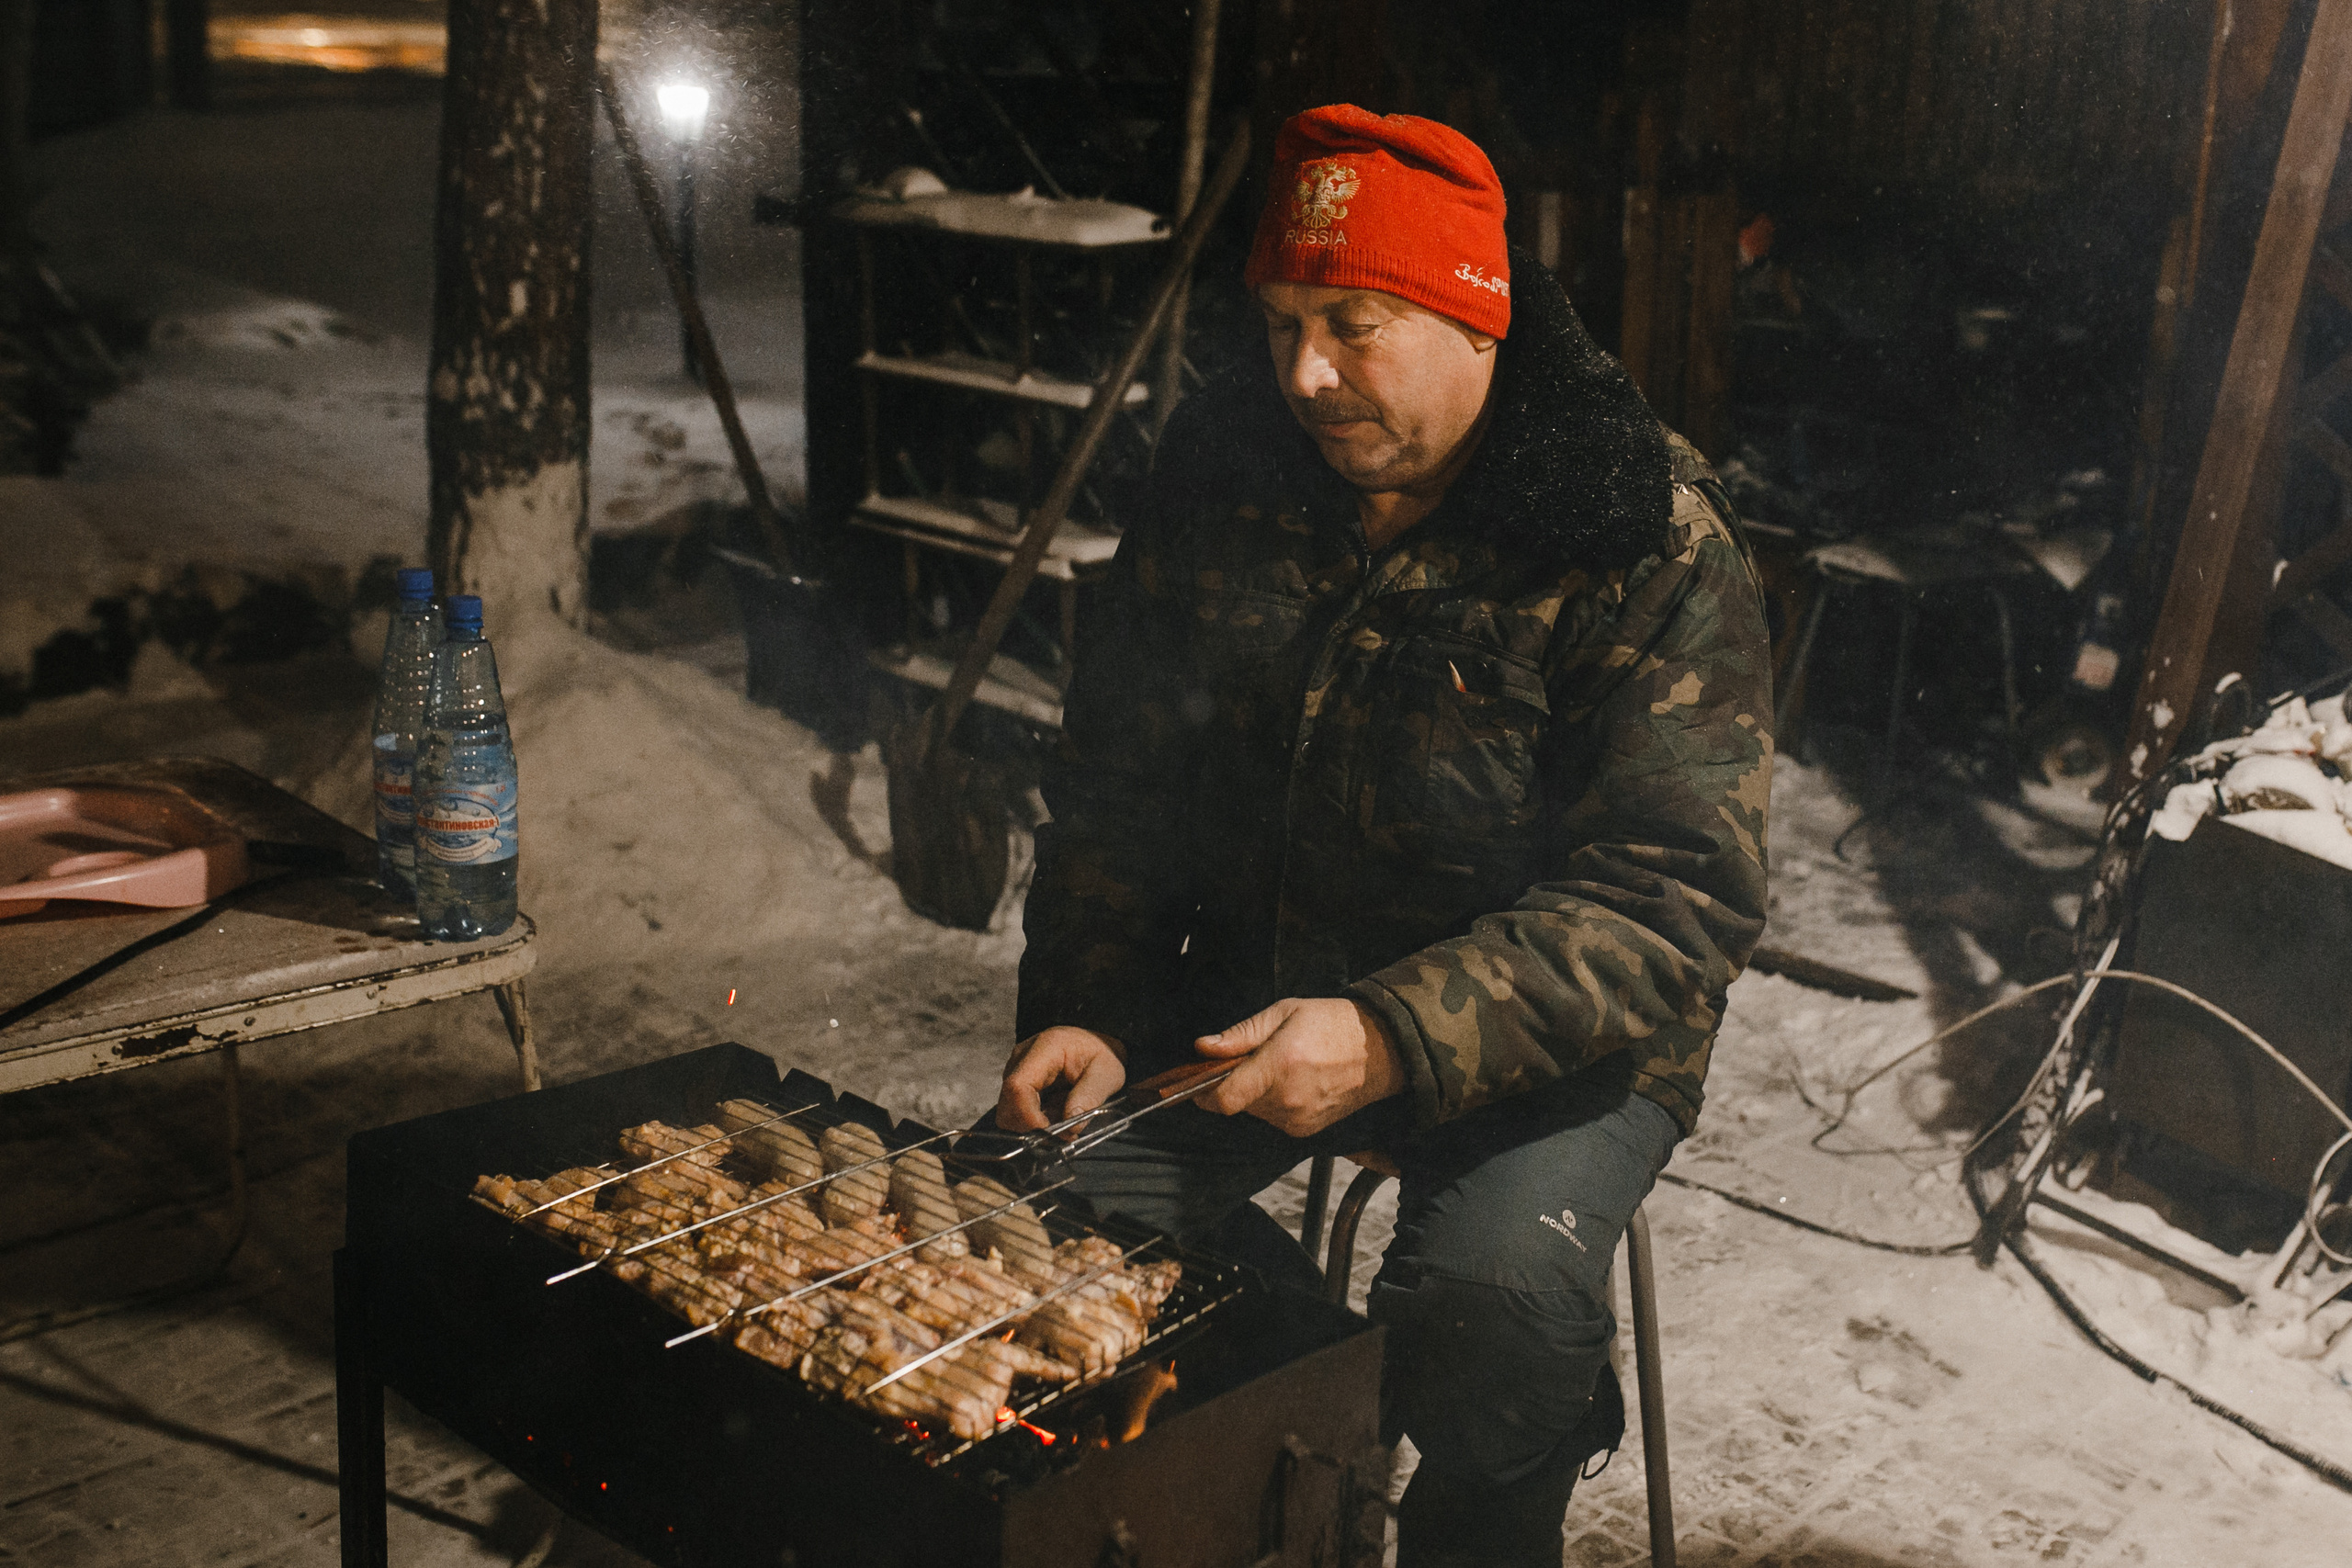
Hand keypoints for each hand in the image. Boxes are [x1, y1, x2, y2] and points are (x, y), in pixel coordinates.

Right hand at [997, 1027, 1127, 1130]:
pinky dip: (1033, 1121)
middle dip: (1032, 1127)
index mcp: (1045, 1049)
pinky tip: (1054, 1114)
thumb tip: (1072, 1125)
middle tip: (1064, 1132)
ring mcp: (1015, 1070)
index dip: (1029, 1116)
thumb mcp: (1107, 1073)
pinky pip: (1015, 1110)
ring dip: (1033, 1126)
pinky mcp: (1016, 1081)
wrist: (1093, 1042)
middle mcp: (1021, 1057)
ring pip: (1009, 1112)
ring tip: (1062, 1121)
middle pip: (1008, 1104)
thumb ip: (1090, 1097)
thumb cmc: (1100, 1053)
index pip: (1018, 1086)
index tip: (1051, 1133)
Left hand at [1193, 998, 1406, 1137]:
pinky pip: (1273, 1119)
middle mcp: (1287, 1098)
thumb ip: (1241, 1034)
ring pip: (1254, 1112)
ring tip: (1280, 1067)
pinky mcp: (1305, 1130)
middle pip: (1236, 1104)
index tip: (1199, 1079)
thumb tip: (1203, 1047)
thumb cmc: (1332, 1024)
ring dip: (1255, 1094)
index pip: (1225, 1098)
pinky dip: (1274, 1103)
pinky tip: (1294, 1082)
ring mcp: (1298, 1118)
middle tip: (1251, 1059)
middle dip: (1234, 1084)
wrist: (1380, 1050)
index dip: (1204, 1092)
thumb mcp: (1284, 1013)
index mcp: (1279, 1065)